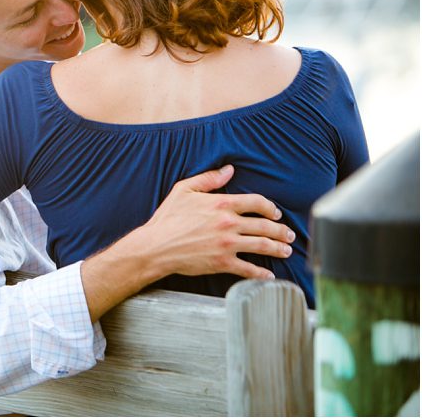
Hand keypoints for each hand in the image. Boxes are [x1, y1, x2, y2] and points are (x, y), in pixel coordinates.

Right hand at [141, 164, 294, 280]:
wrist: (156, 246)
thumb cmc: (167, 218)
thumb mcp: (183, 190)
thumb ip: (208, 178)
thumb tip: (229, 170)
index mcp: (221, 203)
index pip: (257, 202)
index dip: (270, 207)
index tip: (275, 213)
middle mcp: (229, 223)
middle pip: (266, 226)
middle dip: (282, 231)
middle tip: (289, 235)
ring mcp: (227, 245)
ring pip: (263, 246)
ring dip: (279, 249)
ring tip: (286, 251)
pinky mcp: (222, 263)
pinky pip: (248, 269)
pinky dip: (262, 274)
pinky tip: (269, 276)